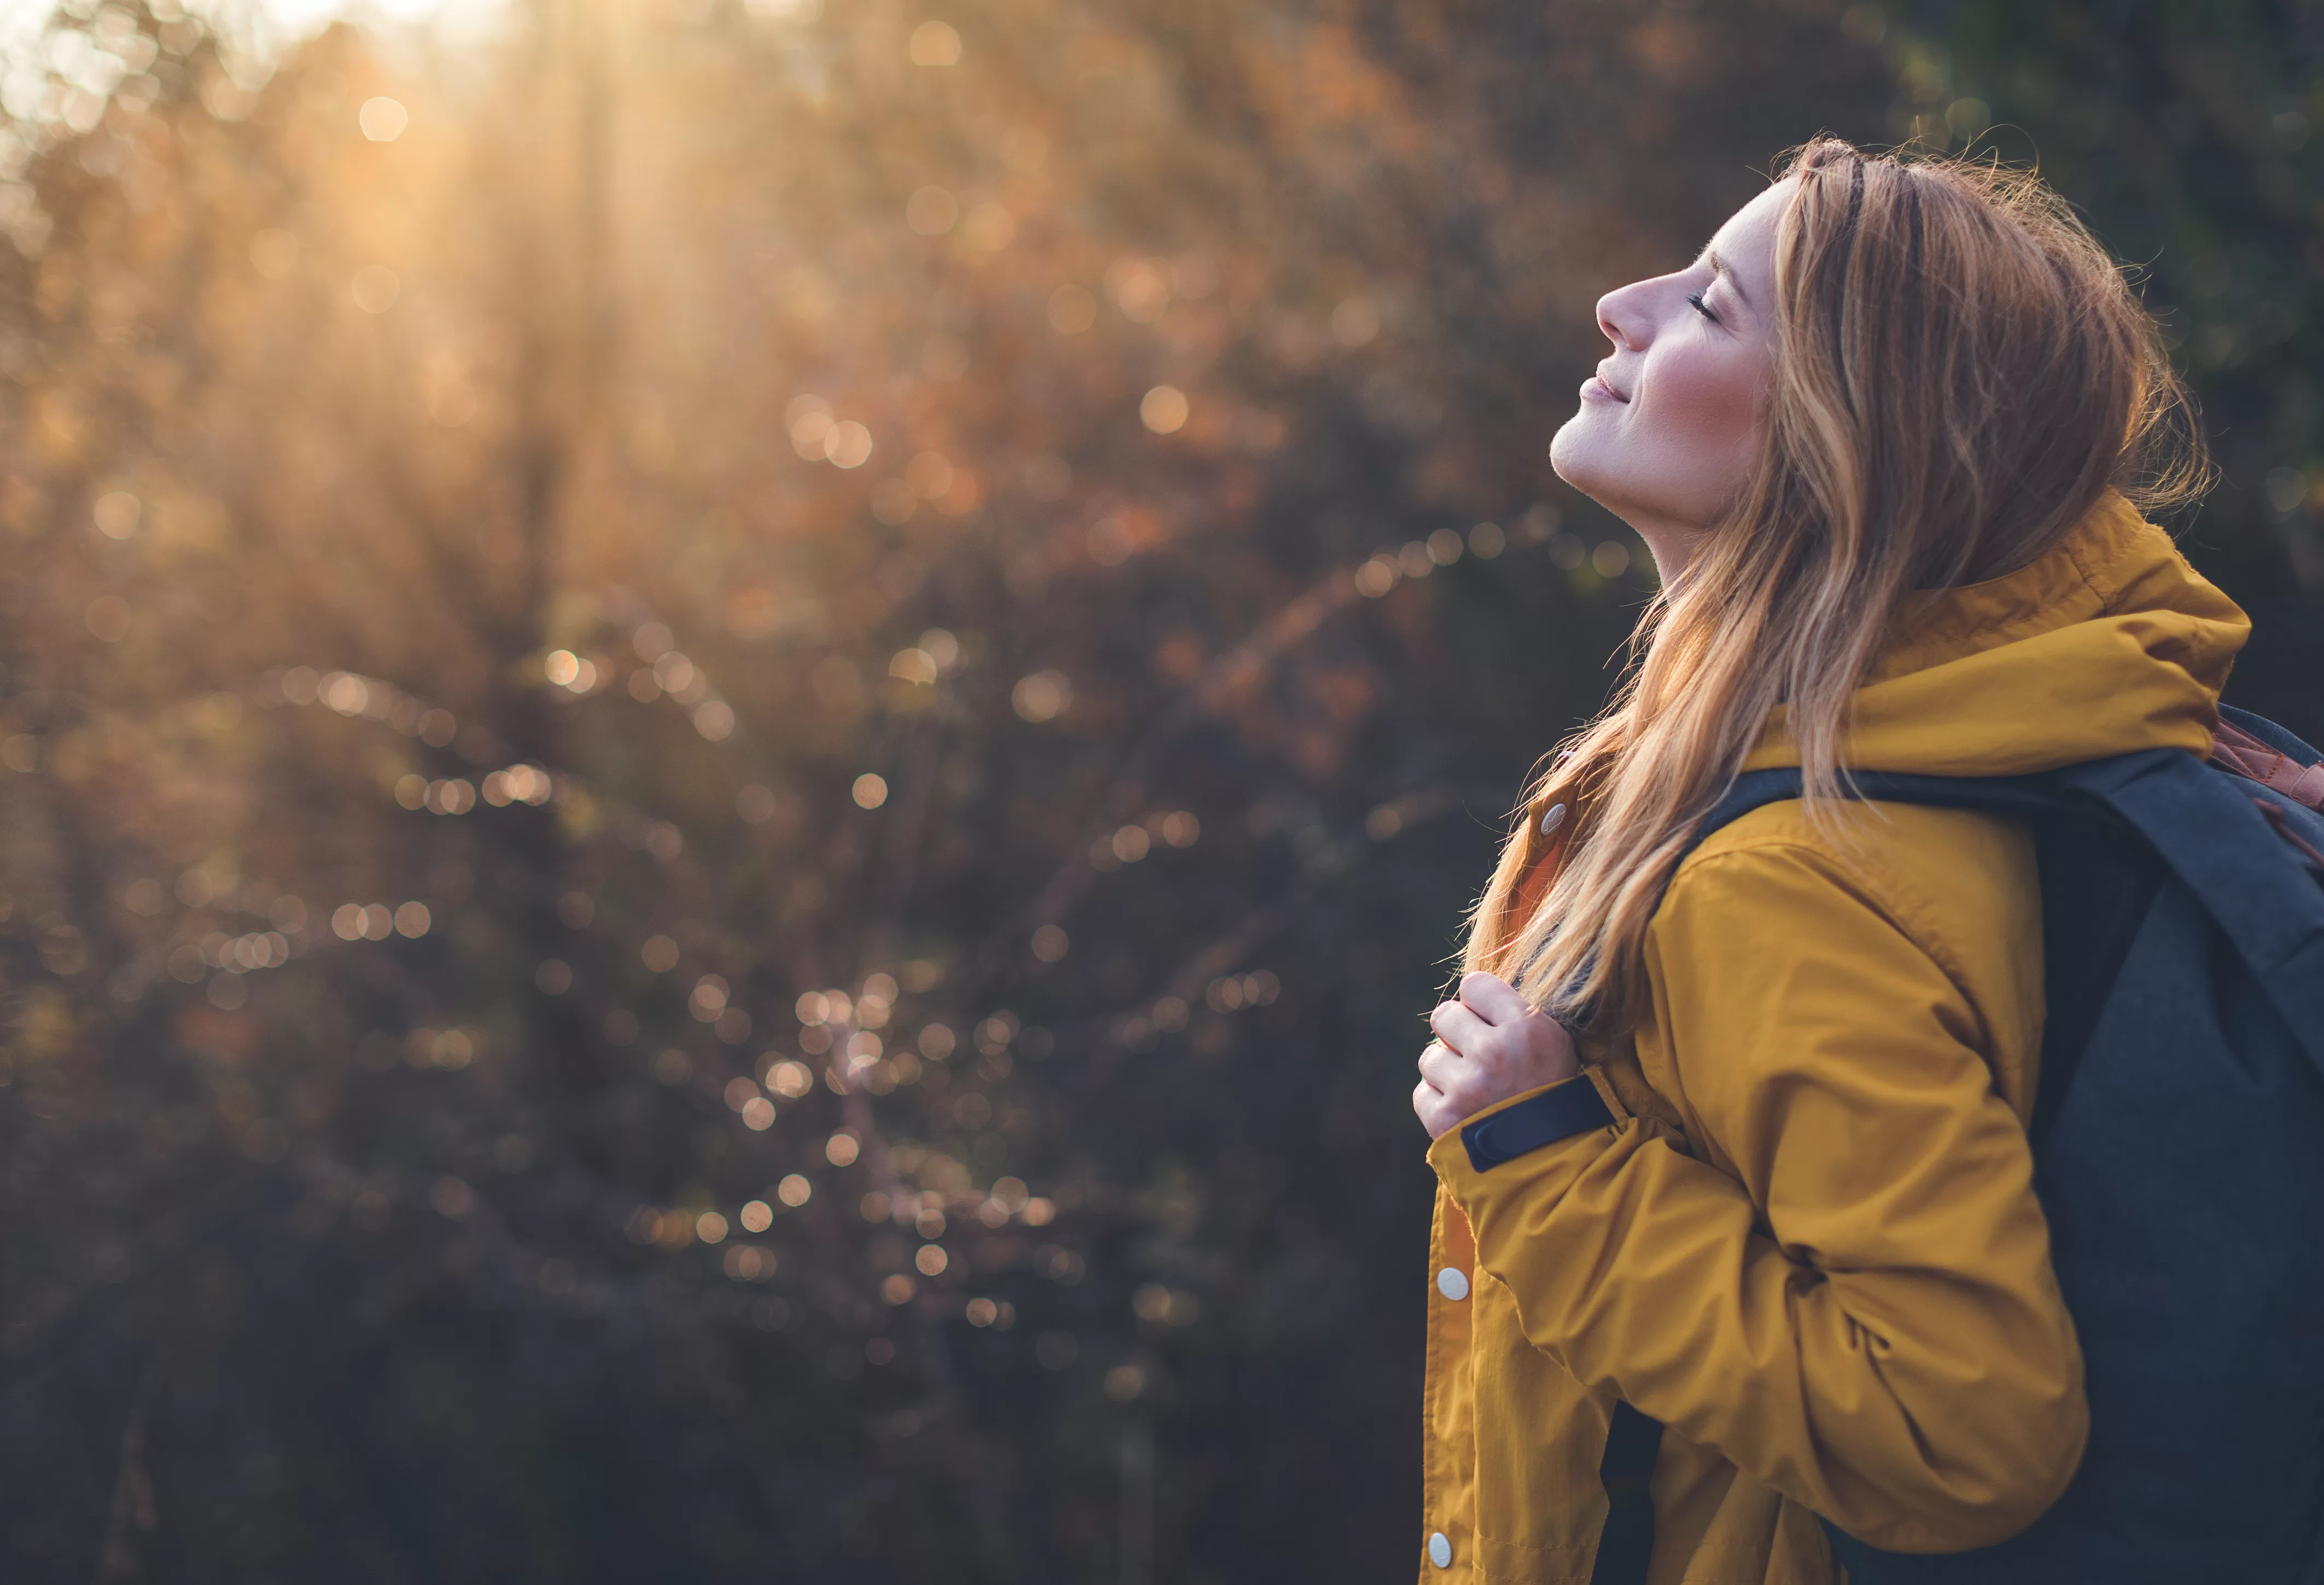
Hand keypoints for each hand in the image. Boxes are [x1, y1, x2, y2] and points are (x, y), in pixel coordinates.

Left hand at [1412, 970, 1580, 1138]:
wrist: (1555, 1166)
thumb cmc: (1556, 1101)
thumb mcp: (1556, 1048)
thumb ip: (1514, 1017)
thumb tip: (1468, 997)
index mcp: (1528, 1028)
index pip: (1474, 985)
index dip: (1479, 1003)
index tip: (1488, 1020)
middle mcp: (1494, 1052)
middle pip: (1444, 1015)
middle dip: (1457, 1034)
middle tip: (1479, 1057)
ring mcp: (1466, 1086)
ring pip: (1429, 1056)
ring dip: (1448, 1072)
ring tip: (1476, 1092)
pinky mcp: (1444, 1118)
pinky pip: (1422, 1092)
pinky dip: (1439, 1103)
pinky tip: (1466, 1113)